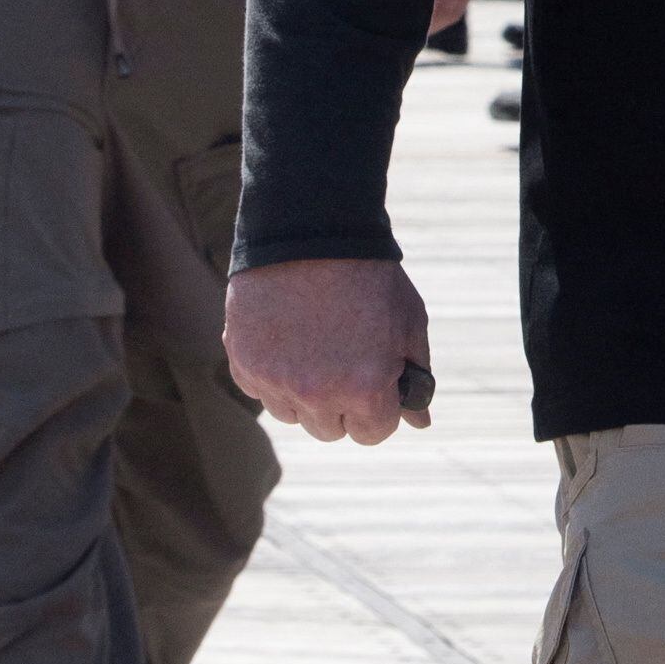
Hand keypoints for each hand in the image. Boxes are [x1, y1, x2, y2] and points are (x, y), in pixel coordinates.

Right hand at [225, 257, 432, 444]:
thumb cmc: (369, 276)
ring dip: (304, 393)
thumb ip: (415, 375)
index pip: (373, 433)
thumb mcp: (408, 322)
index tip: (375, 384)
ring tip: (314, 343)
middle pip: (331, 430)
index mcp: (365, 389)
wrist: (311, 230)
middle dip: (342, 403)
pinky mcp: (244, 364)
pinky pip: (261, 391)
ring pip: (293, 415)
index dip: (378, 408)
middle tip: (343, 359)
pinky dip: (273, 373)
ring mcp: (276, 382)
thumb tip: (420, 421)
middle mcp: (318, 395)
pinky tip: (286, 336)